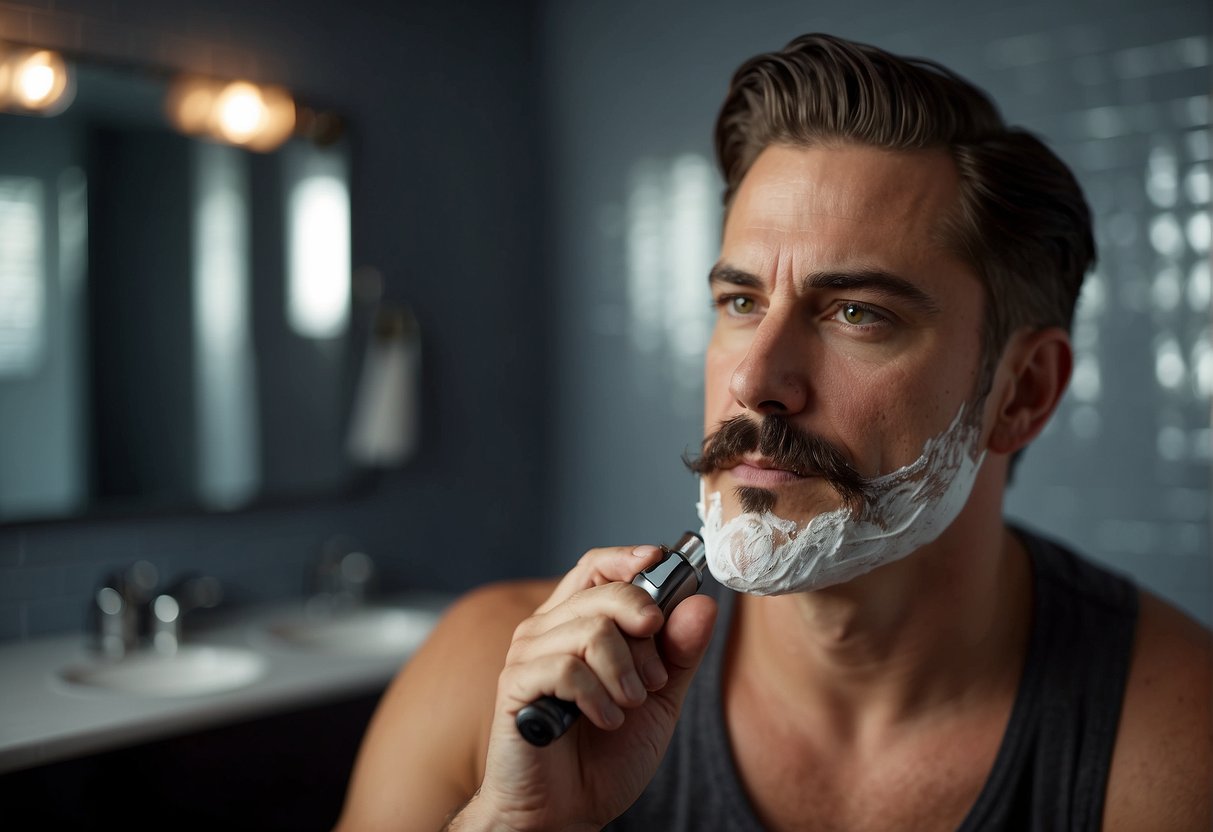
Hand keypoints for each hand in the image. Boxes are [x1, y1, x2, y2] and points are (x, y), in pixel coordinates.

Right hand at [457, 544, 716, 829]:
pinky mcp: (516, 686)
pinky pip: (567, 668)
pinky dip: (598, 696)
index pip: (597, 566)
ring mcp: (527, 655)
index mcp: (576, 622)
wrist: (567, 812)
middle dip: (645, 630)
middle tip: (656, 678)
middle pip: (604, 593)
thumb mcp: (660, 700)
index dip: (628, 558)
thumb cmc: (607, 755)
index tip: (661, 561)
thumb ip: (680, 653)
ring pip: (591, 629)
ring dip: (625, 673)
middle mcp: (547, 629)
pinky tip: (605, 720)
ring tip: (629, 706)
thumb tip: (701, 603)